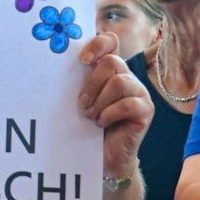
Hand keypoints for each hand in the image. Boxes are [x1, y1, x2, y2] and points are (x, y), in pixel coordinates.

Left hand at [78, 32, 151, 178]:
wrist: (103, 156)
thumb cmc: (88, 126)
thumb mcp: (80, 99)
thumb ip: (77, 80)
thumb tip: (54, 62)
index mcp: (111, 70)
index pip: (110, 42)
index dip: (98, 44)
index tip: (82, 60)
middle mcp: (127, 77)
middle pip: (112, 62)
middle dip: (92, 84)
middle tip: (83, 104)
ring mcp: (139, 92)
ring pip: (119, 82)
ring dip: (100, 102)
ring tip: (92, 116)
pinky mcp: (146, 109)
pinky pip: (127, 104)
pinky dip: (109, 115)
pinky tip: (102, 124)